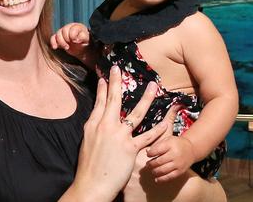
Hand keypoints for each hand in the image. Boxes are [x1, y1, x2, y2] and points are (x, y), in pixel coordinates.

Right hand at [50, 22, 89, 56]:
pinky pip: (53, 38)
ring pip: (58, 34)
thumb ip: (82, 37)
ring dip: (61, 42)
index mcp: (76, 26)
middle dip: (66, 39)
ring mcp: (63, 32)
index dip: (73, 36)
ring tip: (66, 47)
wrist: (82, 47)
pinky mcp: (58, 38)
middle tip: (70, 45)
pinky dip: (53, 42)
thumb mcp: (86, 39)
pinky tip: (55, 47)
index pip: (72, 29)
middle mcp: (68, 27)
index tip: (75, 41)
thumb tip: (76, 39)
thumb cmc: (85, 41)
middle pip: (63, 31)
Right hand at [61, 66, 165, 201]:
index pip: (99, 102)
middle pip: (114, 100)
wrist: (91, 185)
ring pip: (136, 113)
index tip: (104, 76)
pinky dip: (158, 130)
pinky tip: (166, 122)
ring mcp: (119, 137)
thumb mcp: (86, 143)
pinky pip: (147, 137)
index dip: (102, 88)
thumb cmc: (88, 166)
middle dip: (116, 82)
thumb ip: (93, 128)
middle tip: (119, 68)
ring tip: (153, 86)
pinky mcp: (130, 149)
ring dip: (146, 99)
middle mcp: (106, 127)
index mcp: (93, 125)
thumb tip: (96, 119)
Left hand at [146, 134, 197, 182]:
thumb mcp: (167, 139)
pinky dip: (161, 179)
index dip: (150, 153)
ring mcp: (178, 164)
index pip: (157, 150)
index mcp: (171, 144)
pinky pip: (169, 177)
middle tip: (148, 164)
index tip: (148, 155)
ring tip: (152, 170)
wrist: (191, 149)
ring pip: (163, 170)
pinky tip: (156, 179)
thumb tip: (147, 152)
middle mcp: (175, 154)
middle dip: (151, 164)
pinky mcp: (180, 171)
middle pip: (159, 161)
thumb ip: (157, 145)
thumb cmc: (176, 144)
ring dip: (155, 171)